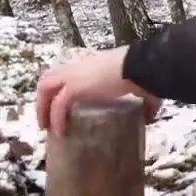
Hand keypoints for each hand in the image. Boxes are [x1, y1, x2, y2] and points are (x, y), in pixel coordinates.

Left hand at [35, 46, 161, 135]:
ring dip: (43, 108)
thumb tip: (152, 114)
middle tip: (46, 117)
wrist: (138, 65)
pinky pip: (58, 105)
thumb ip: (145, 100)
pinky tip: (59, 132)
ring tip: (47, 127)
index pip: (67, 72)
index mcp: (92, 64)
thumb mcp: (140, 85)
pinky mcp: (74, 87)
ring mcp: (74, 76)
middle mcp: (78, 67)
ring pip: (46, 89)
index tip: (61, 104)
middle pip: (49, 78)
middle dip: (44, 98)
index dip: (61, 87)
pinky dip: (56, 118)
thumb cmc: (142, 72)